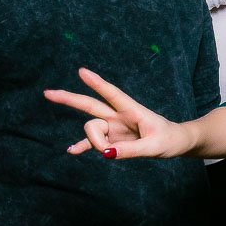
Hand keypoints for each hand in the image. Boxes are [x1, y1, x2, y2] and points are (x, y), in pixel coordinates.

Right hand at [43, 67, 191, 158]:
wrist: (177, 144)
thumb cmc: (170, 140)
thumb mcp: (155, 147)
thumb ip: (131, 151)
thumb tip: (106, 153)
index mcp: (132, 110)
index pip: (112, 94)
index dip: (97, 83)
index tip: (82, 71)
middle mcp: (120, 117)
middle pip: (91, 106)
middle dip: (70, 99)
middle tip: (48, 93)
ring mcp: (115, 128)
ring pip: (92, 130)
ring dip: (94, 142)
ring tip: (108, 152)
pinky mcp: (114, 140)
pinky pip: (93, 142)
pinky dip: (83, 146)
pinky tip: (72, 151)